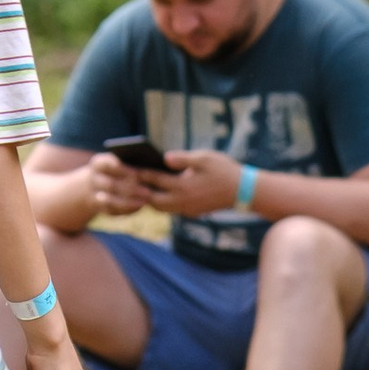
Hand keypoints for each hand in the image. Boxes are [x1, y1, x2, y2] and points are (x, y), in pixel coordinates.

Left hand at [85, 148, 232, 217]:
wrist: (243, 191)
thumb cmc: (224, 170)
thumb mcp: (204, 158)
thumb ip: (182, 158)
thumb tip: (164, 157)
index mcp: (183, 186)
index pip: (154, 180)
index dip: (138, 173)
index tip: (125, 167)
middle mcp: (182, 201)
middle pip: (151, 199)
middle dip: (138, 191)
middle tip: (125, 181)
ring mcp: (187, 209)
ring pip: (160, 208)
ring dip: (148, 199)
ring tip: (137, 187)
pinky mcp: (191, 213)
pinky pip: (170, 210)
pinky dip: (160, 203)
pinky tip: (155, 192)